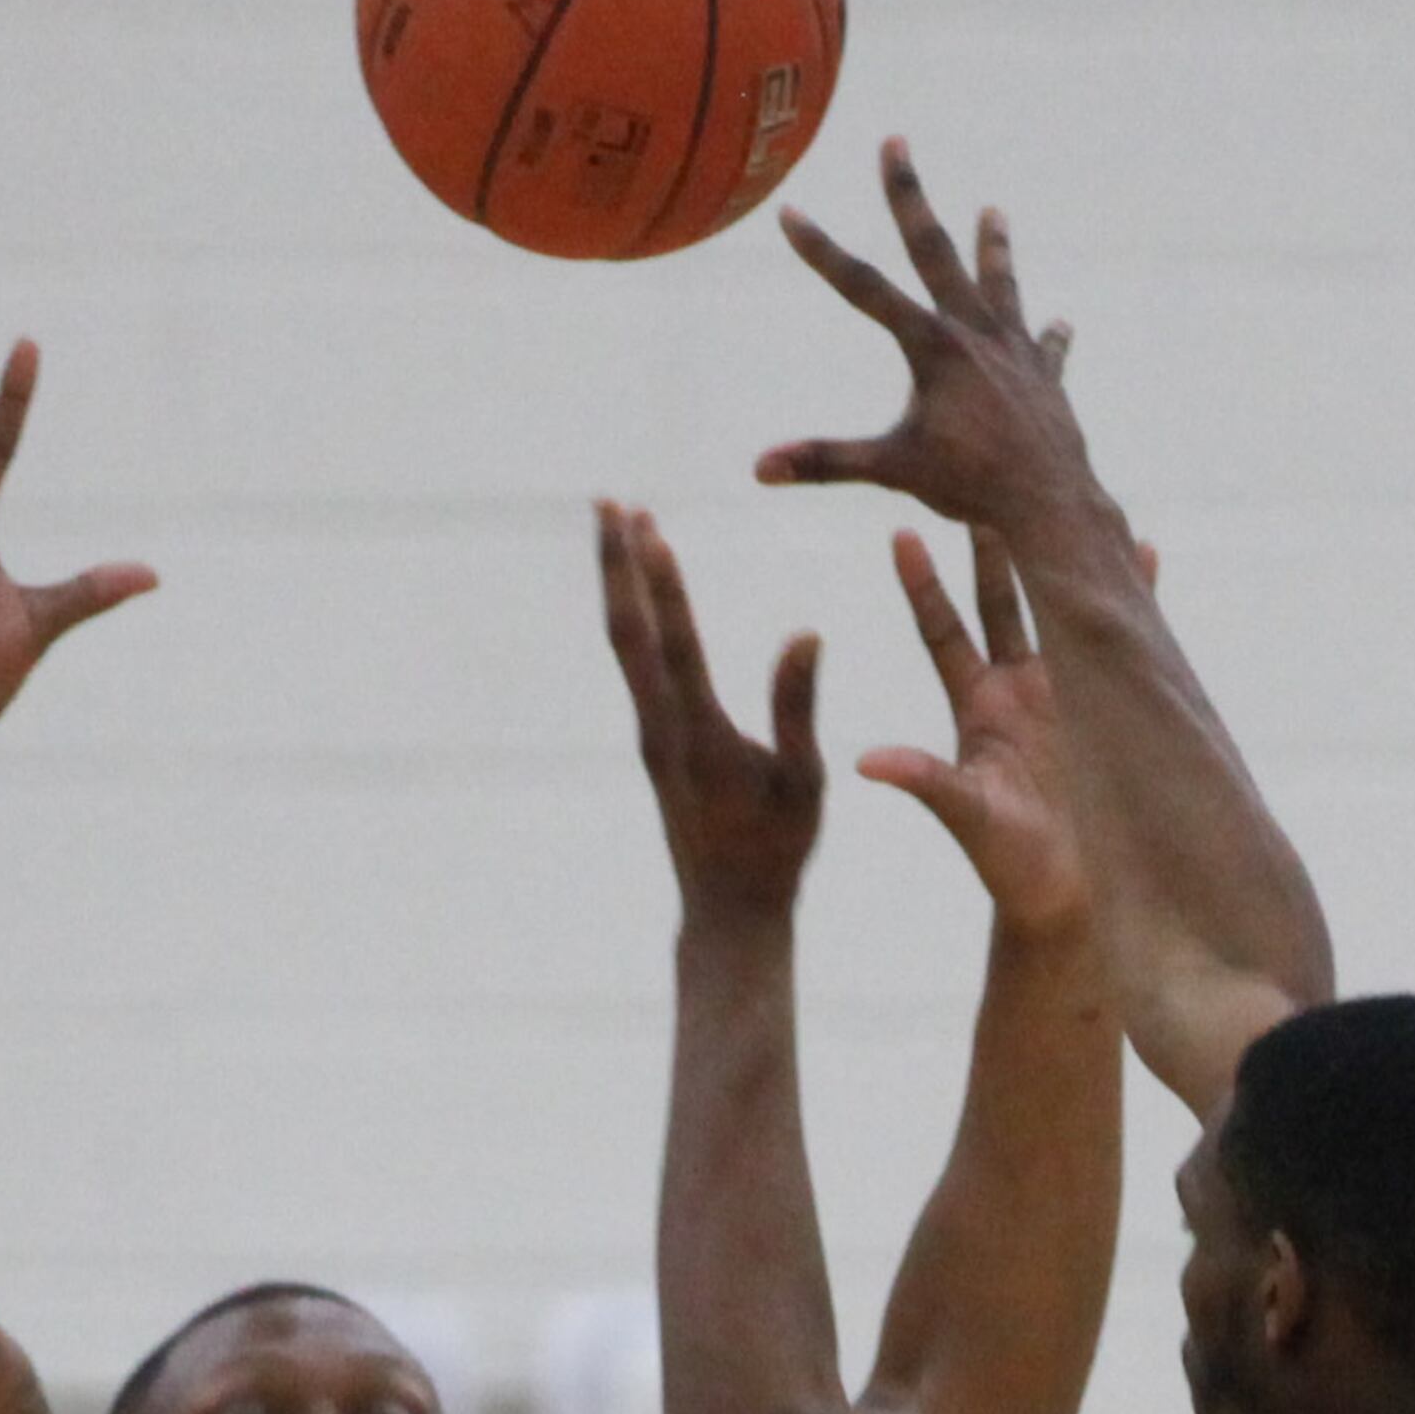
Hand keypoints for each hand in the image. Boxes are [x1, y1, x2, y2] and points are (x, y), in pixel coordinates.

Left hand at [598, 501, 823, 924]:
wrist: (727, 913)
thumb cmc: (775, 852)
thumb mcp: (803, 784)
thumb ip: (798, 708)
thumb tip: (805, 632)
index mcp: (699, 736)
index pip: (673, 645)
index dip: (660, 585)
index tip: (646, 526)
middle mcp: (661, 730)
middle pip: (628, 634)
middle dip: (617, 565)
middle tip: (609, 500)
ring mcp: (651, 735)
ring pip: (625, 646)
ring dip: (620, 582)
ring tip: (620, 524)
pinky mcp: (654, 743)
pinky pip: (635, 665)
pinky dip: (634, 617)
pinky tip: (638, 594)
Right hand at [759, 143, 1098, 538]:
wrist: (1049, 501)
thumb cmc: (970, 487)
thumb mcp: (891, 471)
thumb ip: (825, 462)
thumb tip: (760, 468)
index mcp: (932, 347)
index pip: (863, 289)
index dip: (821, 251)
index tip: (790, 212)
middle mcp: (974, 332)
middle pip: (935, 251)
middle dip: (908, 196)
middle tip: (895, 141)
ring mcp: (1014, 349)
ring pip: (1000, 284)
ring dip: (994, 247)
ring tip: (994, 211)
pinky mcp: (1045, 375)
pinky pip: (1045, 349)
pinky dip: (1046, 338)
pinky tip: (1056, 325)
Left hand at [858, 526, 1110, 936]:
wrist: (1066, 903)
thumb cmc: (1009, 869)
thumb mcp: (965, 818)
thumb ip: (924, 783)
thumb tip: (866, 760)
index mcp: (977, 710)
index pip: (943, 630)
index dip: (922, 583)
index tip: (901, 530)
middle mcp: (1015, 693)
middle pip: (997, 600)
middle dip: (989, 544)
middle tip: (976, 480)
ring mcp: (1062, 698)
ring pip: (1058, 609)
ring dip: (1057, 558)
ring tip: (1057, 497)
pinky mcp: (1106, 711)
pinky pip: (1122, 643)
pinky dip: (1136, 599)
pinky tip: (1145, 552)